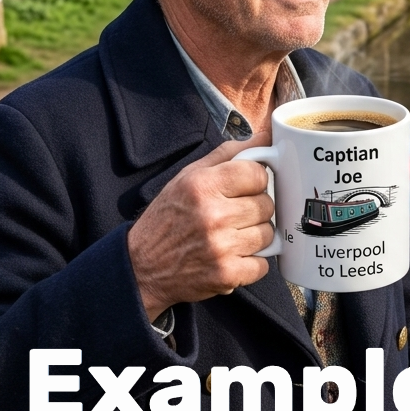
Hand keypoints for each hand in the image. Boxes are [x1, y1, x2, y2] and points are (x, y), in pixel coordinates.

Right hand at [127, 134, 274, 320]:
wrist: (142, 266)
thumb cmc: (167, 218)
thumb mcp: (188, 177)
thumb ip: (228, 154)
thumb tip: (266, 136)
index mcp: (202, 185)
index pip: (257, 174)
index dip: (255, 181)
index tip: (245, 188)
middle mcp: (213, 215)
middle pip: (266, 205)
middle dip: (255, 208)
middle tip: (234, 214)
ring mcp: (221, 247)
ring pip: (268, 234)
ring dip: (254, 235)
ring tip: (232, 235)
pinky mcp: (227, 274)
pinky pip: (263, 264)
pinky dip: (252, 263)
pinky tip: (232, 256)